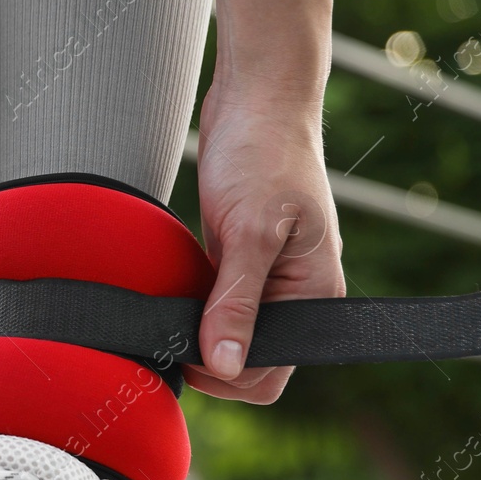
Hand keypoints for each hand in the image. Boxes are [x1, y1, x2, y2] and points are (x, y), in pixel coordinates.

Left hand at [187, 87, 343, 402]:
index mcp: (315, 296)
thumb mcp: (250, 232)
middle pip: (245, 364)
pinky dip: (190, 309)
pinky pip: (212, 307)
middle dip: (206, 359)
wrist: (255, 103)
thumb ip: (236, 303)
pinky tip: (169, 292)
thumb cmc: (263, 157)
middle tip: (165, 329)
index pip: (269, 375)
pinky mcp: (237, 265)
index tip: (182, 348)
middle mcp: (294, 297)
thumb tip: (225, 366)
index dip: (223, 374)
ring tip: (165, 309)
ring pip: (224, 337)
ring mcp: (265, 282)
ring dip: (193, 333)